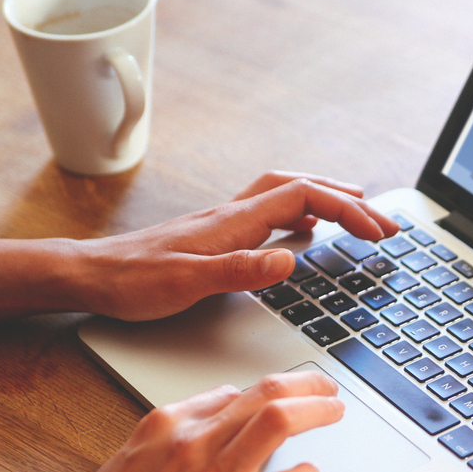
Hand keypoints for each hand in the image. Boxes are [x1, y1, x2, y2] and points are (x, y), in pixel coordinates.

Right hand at [46, 370, 338, 471]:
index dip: (267, 392)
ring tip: (333, 413)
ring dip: (316, 411)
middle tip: (327, 389)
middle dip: (305, 385)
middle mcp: (197, 441)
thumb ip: (171, 436)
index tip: (284, 396)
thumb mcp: (130, 458)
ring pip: (280, 421)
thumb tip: (209, 416)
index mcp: (170, 423)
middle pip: (267, 393)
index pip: (234, 392)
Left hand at [74, 172, 399, 320]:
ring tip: (357, 214)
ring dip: (326, 199)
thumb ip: (239, 272)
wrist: (89, 276)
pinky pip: (269, 213)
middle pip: (302, 187)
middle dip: (348, 200)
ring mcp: (223, 223)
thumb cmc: (131, 282)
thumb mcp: (187, 283)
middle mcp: (232, 215)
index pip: (305, 198)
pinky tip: (302, 233)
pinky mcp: (214, 236)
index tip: (378, 233)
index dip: (348, 211)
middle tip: (383, 222)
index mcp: (233, 222)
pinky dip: (298, 214)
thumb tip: (289, 260)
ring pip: (286, 195)